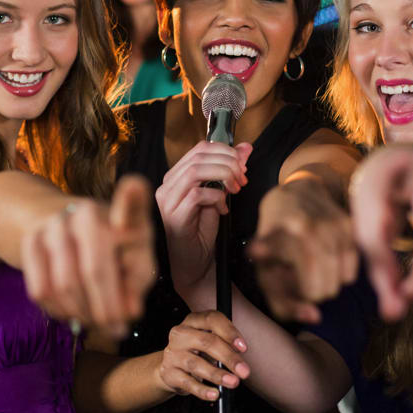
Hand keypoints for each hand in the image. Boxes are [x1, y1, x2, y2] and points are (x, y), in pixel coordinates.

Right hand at [20, 175, 155, 337]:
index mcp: (121, 215)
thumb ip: (136, 283)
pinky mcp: (30, 241)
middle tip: (117, 329)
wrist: (52, 222)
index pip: (129, 207)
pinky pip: (42, 290)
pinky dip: (59, 311)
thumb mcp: (131, 257)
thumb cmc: (107, 248)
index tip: (133, 186)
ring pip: (66, 285)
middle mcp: (88, 213)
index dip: (132, 198)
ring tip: (96, 323)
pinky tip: (71, 312)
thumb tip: (129, 311)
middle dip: (108, 308)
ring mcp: (55, 225)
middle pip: (95, 270)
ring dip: (83, 314)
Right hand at [155, 140, 251, 291]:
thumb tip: (246, 148)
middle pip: (198, 157)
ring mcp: (168, 201)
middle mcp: (167, 186)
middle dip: (228, 163)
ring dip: (223, 176)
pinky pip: (197, 195)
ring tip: (235, 190)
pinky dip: (216, 197)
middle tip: (243, 177)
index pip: (199, 149)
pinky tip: (223, 209)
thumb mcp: (220, 195)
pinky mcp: (174, 216)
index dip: (225, 151)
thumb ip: (229, 171)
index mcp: (176, 177)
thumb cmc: (203, 232)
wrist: (196, 264)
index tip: (243, 164)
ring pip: (195, 171)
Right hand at [157, 310, 249, 401]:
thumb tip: (240, 355)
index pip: (212, 320)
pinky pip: (188, 383)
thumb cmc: (196, 351)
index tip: (243, 348)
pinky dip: (203, 390)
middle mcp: (180, 334)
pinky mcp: (169, 373)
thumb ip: (223, 342)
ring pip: (196, 364)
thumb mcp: (208, 341)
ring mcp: (173, 354)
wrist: (170, 368)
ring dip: (217, 375)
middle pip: (207, 342)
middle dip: (229, 357)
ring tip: (233, 382)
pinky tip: (215, 394)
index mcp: (192, 321)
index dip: (229, 333)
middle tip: (244, 371)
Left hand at [249, 179, 355, 323]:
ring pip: (340, 282)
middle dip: (312, 293)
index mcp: (275, 239)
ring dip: (327, 283)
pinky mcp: (347, 225)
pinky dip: (341, 272)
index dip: (297, 298)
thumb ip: (283, 303)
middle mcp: (303, 229)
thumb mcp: (265, 270)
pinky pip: (352, 270)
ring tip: (312, 268)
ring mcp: (328, 225)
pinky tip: (327, 259)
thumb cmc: (275, 237)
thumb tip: (315, 317)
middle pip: (322, 291)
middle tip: (300, 278)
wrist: (297, 192)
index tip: (289, 285)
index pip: (298, 291)